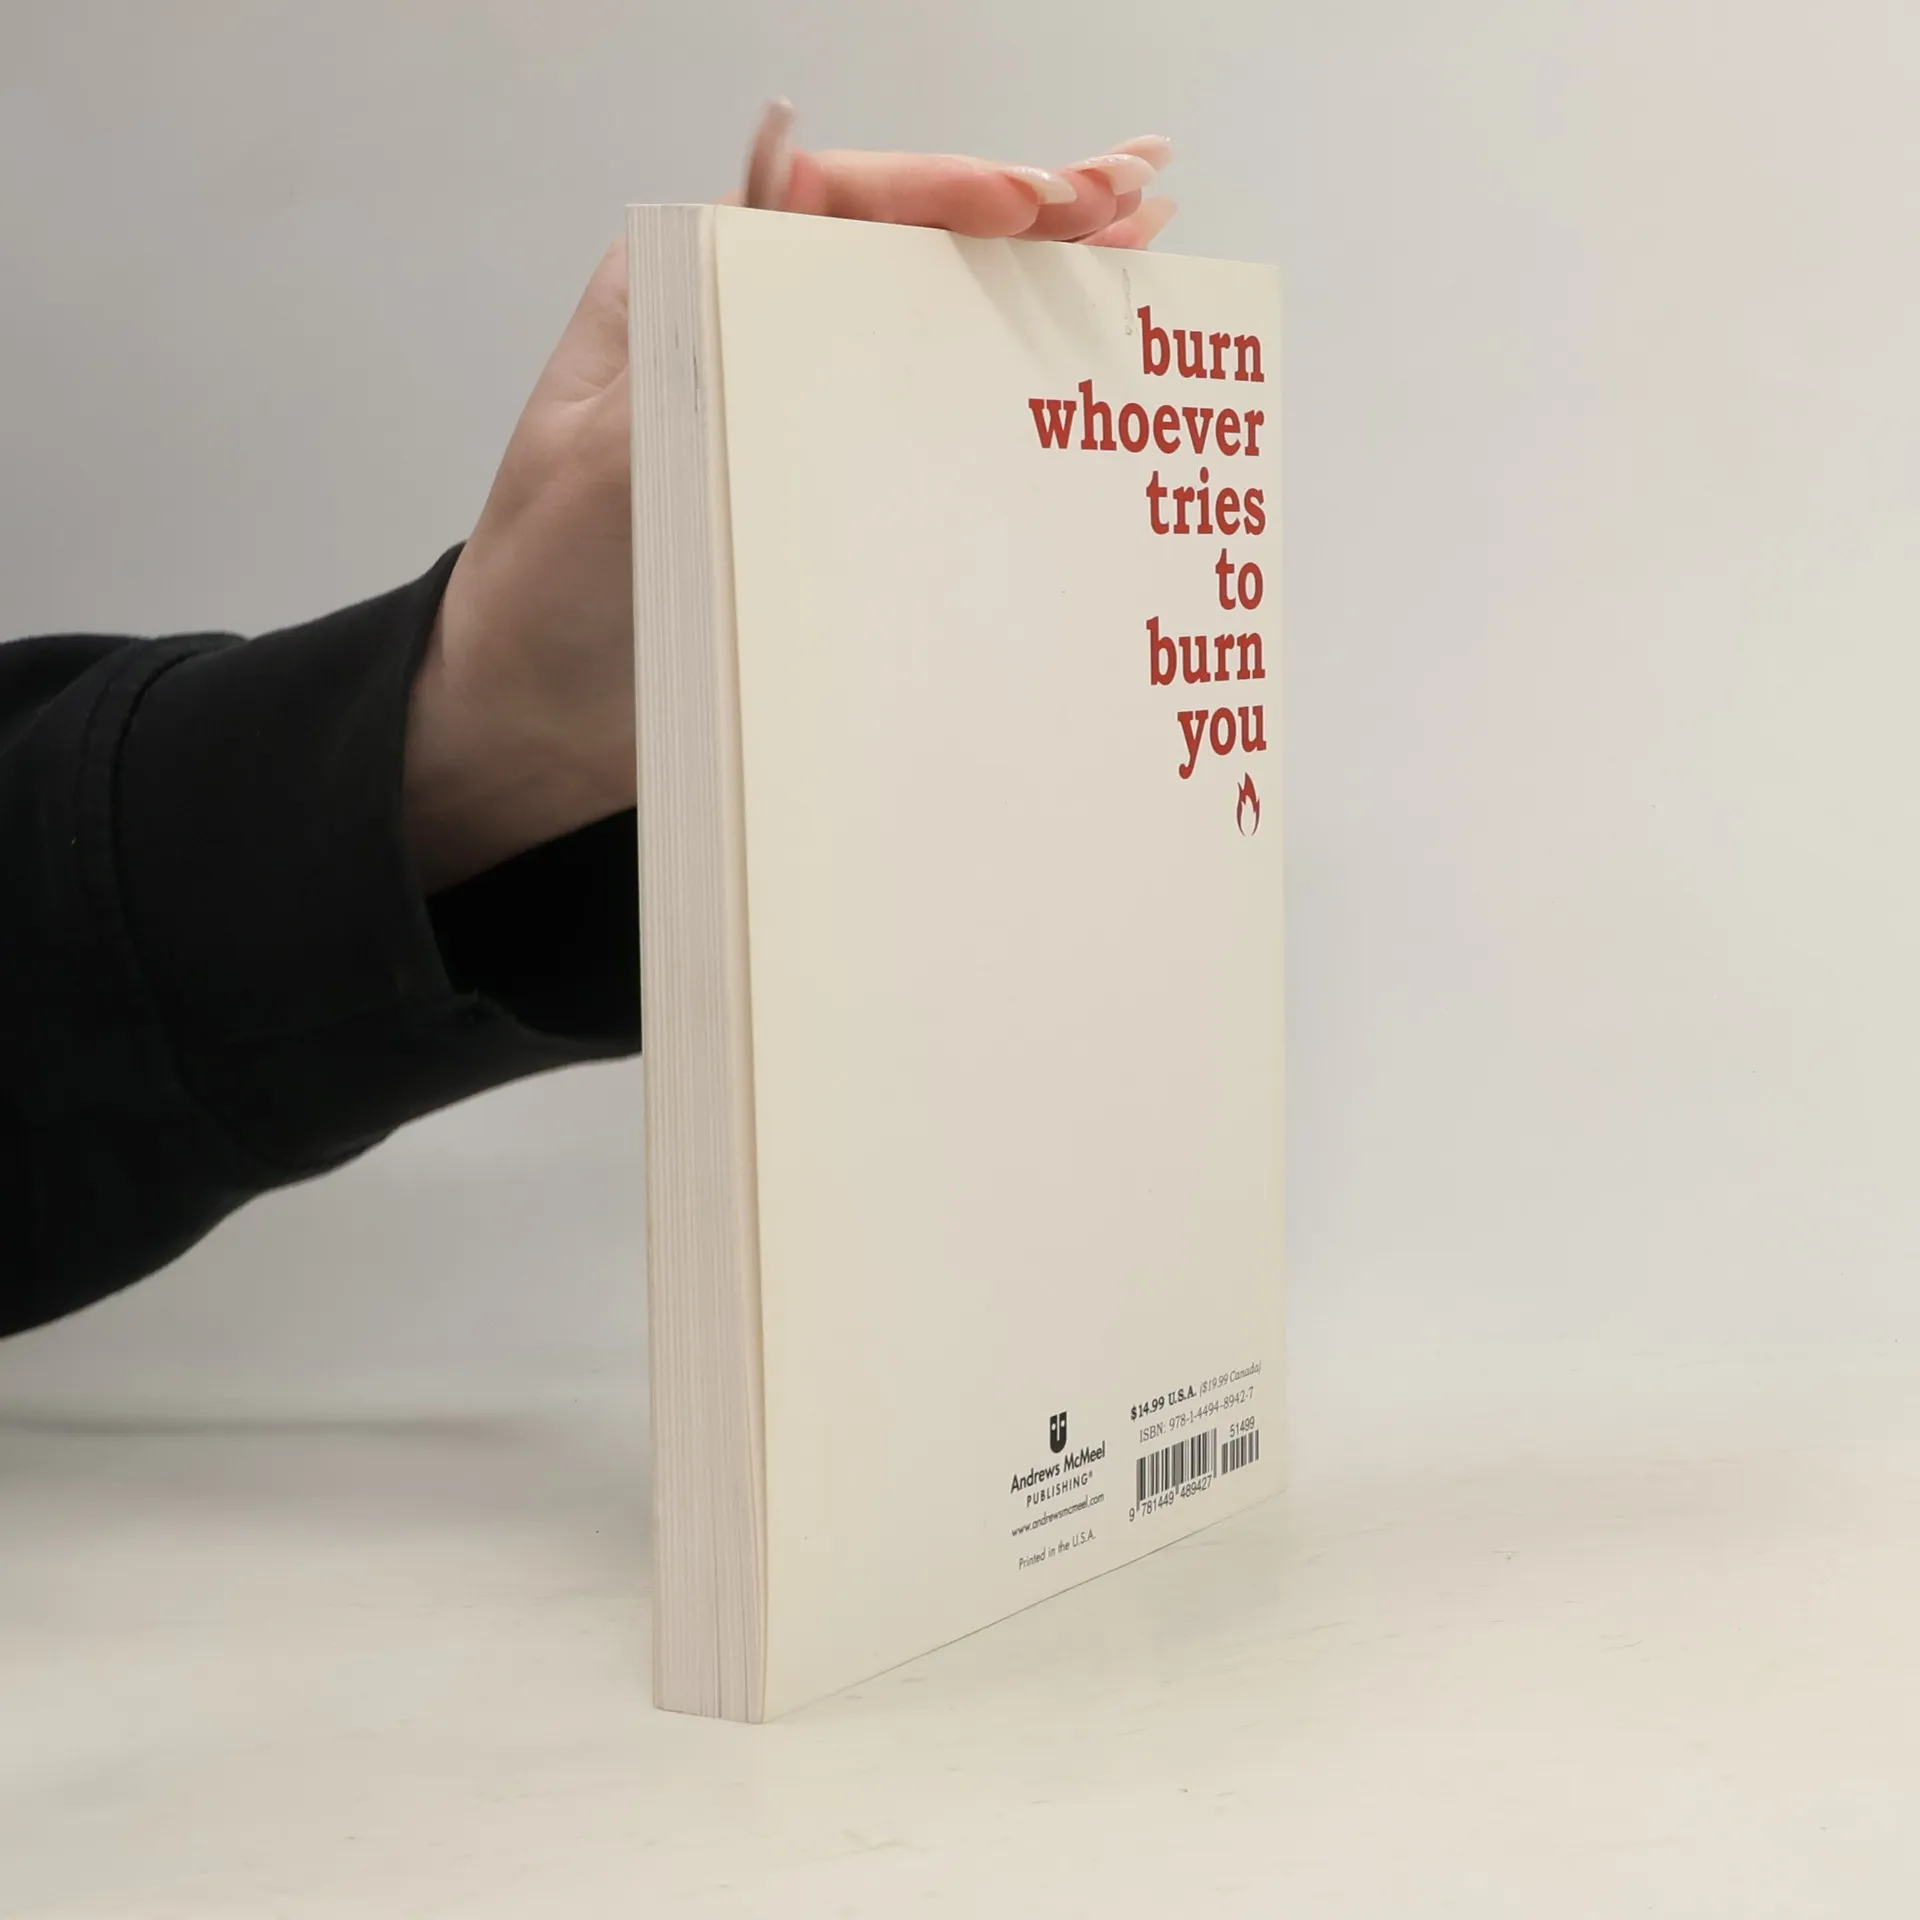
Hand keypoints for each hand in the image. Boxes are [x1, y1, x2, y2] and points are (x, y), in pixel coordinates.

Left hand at [403, 111, 1176, 891]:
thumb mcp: (607, 457)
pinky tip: (1083, 365)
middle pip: (907, 247)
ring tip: (1140, 243)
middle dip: (1026, 213)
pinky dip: (1011, 391)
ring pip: (933, 323)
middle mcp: (756, 335)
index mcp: (692, 289)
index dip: (948, 193)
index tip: (1040, 203)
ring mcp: (801, 413)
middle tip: (1133, 196)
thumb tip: (781, 172)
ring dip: (1036, 283)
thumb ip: (698, 331)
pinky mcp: (831, 492)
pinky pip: (933, 422)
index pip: (837, 202)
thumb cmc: (544, 589)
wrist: (538, 721)